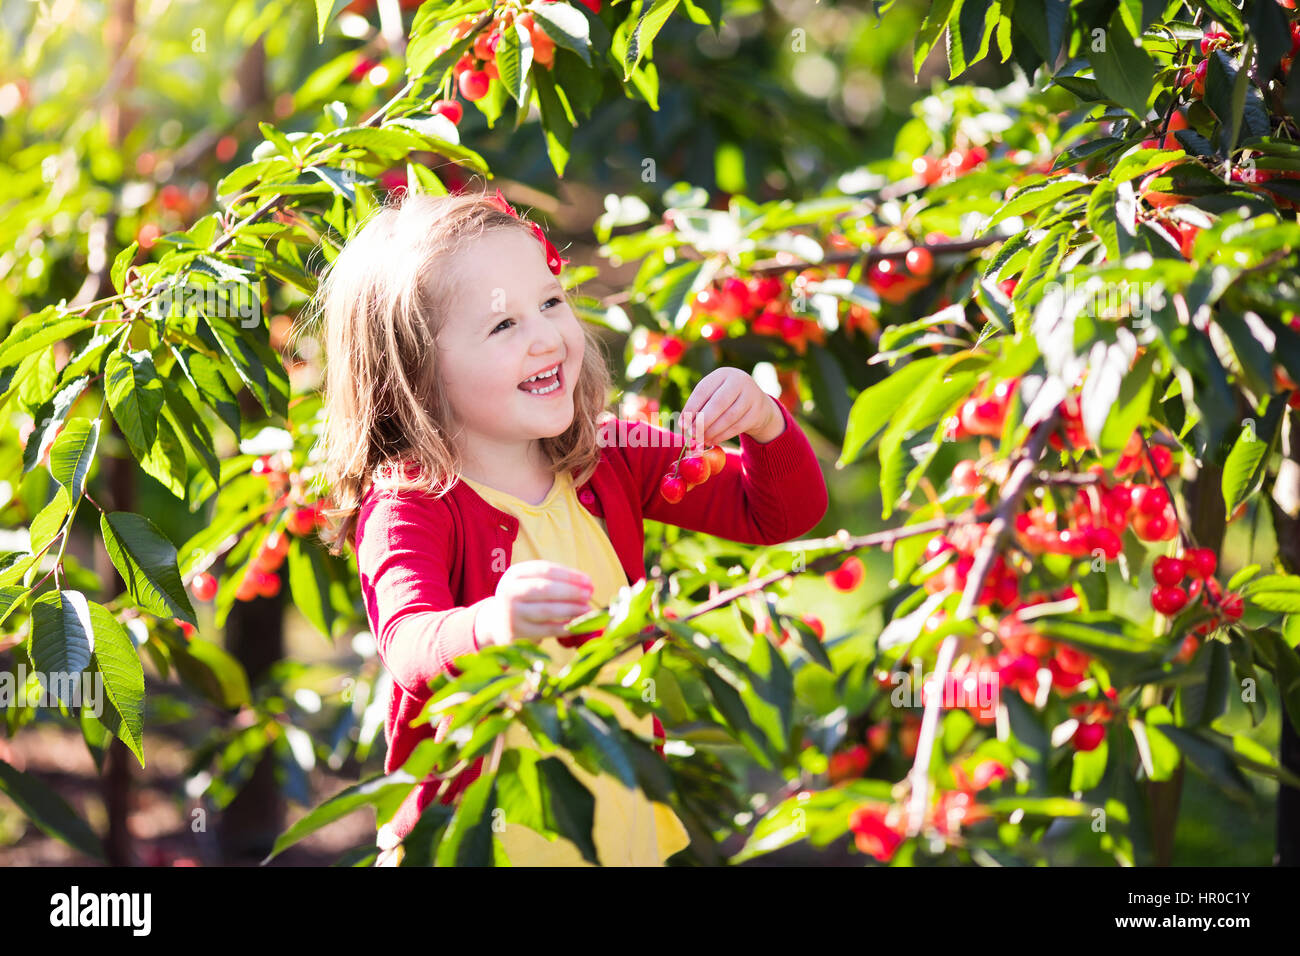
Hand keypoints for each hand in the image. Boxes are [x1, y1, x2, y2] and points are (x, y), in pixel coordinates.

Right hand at [476, 560, 594, 646]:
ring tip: (586, 609)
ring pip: (546, 610)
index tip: (588, 580)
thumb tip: (587, 585)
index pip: (545, 570)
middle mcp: (509, 592)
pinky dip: (564, 627)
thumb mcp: (531, 583)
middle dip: (571, 591)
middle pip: (545, 589)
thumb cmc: (524, 598)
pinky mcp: (516, 633)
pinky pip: (545, 630)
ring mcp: (511, 613)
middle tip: (589, 594)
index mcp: (514, 574)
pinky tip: (577, 624)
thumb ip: (556, 581)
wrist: (497, 622)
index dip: (569, 575)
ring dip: (570, 609)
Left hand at [680, 368, 784, 447]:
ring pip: (729, 417)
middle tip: (692, 434)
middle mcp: (739, 381)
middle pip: (718, 403)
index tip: (682, 424)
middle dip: (702, 421)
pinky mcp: (757, 412)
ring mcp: (751, 396)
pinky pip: (737, 427)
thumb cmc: (727, 399)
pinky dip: (722, 436)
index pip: (703, 390)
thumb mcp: (714, 395)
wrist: (757, 403)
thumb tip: (683, 424)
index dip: (691, 408)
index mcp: (722, 373)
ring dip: (712, 431)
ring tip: (701, 439)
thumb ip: (699, 406)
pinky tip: (712, 440)